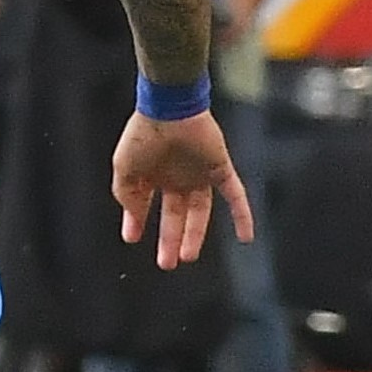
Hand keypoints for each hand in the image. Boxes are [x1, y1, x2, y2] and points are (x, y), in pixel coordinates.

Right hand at [112, 109, 253, 271]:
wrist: (169, 108)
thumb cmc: (143, 134)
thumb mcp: (124, 167)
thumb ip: (127, 194)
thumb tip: (133, 218)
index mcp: (153, 173)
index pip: (145, 204)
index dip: (137, 221)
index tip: (132, 237)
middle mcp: (177, 176)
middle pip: (176, 215)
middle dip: (170, 239)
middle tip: (166, 263)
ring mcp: (199, 173)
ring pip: (200, 212)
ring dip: (195, 235)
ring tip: (187, 256)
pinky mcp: (219, 167)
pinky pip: (235, 195)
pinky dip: (242, 215)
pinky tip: (247, 237)